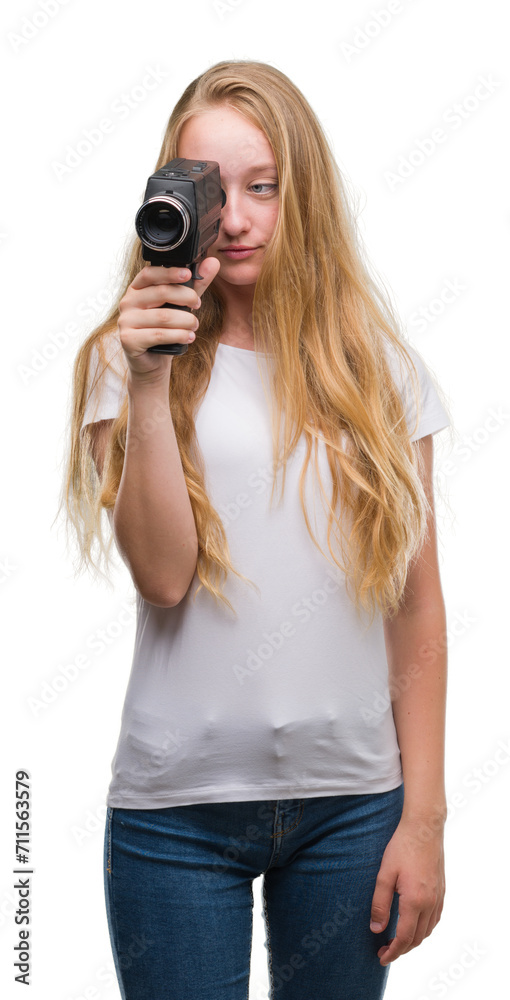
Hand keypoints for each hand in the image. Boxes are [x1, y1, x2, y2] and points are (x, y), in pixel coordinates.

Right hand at [118, 257, 220, 378]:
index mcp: (137, 289)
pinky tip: (189, 337)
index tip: (188, 274)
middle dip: (186, 298)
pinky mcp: (128, 340)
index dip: (170, 272)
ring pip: (162, 316)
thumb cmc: (165, 331)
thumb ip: (196, 285)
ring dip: (186, 320)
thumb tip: (213, 263)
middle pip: (160, 293)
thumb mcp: (182, 305)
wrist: (152, 363)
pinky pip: (158, 334)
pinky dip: (178, 335)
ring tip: (195, 325)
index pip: (150, 274)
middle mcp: (127, 302)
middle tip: (198, 305)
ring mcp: (125, 321)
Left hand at [370, 814, 445, 965]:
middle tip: (384, 951)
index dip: (392, 952)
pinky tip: (414, 925)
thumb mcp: (384, 874)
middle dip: (401, 949)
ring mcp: (439, 897)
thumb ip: (380, 903)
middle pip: (417, 938)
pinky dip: (424, 929)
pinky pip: (435, 919)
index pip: (404, 938)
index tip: (381, 958)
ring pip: (427, 930)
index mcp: (415, 901)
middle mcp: (430, 903)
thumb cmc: (402, 847)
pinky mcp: (442, 890)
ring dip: (413, 941)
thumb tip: (376, 929)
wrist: (425, 828)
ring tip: (396, 941)